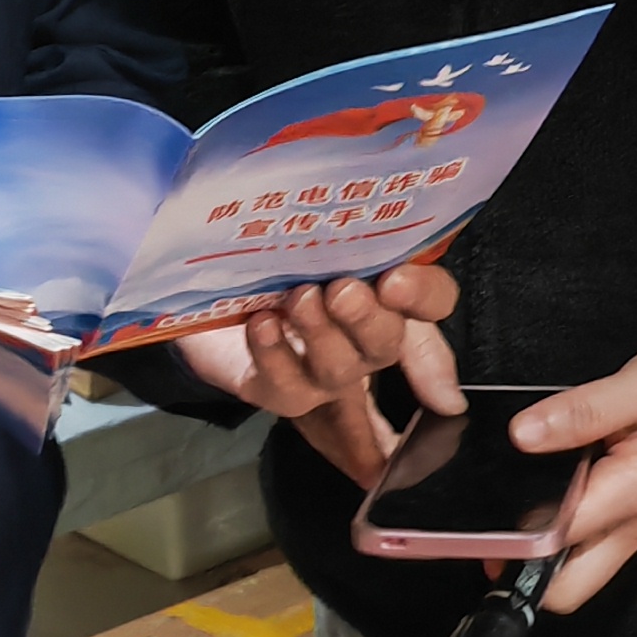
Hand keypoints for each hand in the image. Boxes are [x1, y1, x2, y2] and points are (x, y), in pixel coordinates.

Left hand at [170, 263, 463, 487]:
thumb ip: (379, 263)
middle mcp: (361, 341)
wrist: (196, 271)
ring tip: (299, 300)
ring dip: (321, 334)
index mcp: (384, 297)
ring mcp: (318, 373)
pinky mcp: (274, 390)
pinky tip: (263, 325)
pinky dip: (276, 355)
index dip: (423, 296)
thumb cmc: (269, 258)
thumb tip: (440, 346)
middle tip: (342, 290)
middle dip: (368, 320)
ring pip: (340, 370)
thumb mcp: (330, 246)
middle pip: (387, 343)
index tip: (394, 281)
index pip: (433, 302)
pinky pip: (286, 387)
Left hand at [512, 292, 636, 614]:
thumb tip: (521, 436)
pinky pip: (592, 545)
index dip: (512, 544)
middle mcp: (635, 524)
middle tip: (484, 535)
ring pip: (580, 572)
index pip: (559, 544)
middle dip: (524, 575)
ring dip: (541, 558)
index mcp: (631, 495)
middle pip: (571, 589)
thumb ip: (577, 413)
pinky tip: (538, 498)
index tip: (473, 530)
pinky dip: (561, 537)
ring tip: (499, 516)